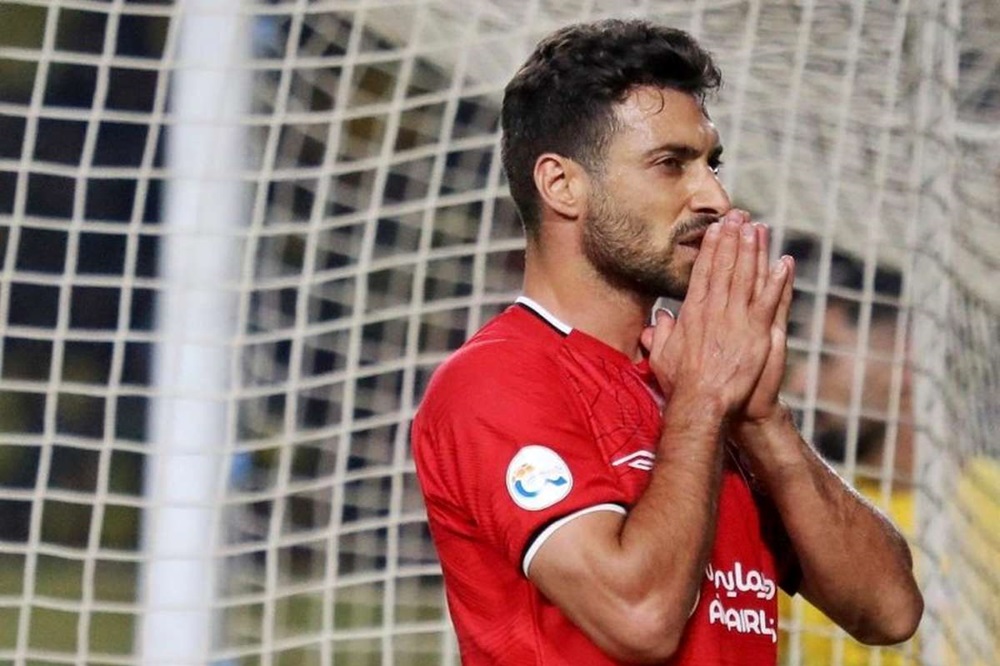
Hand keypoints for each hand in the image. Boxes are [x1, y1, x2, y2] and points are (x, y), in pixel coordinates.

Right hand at [641, 210, 789, 417]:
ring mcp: (737, 320)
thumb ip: (661, 334)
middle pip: (726, 267)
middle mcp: (715, 310)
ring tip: (758, 228)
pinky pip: (769, 301)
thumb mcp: (662, 356)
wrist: (702, 403)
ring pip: (747, 277)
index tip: (717, 230)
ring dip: (753, 250)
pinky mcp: (757, 333)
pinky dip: (777, 281)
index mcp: (693, 314)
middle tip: (740, 216)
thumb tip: (659, 318)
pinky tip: (783, 263)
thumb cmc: (681, 384)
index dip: (712, 249)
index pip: (703, 273)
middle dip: (733, 239)